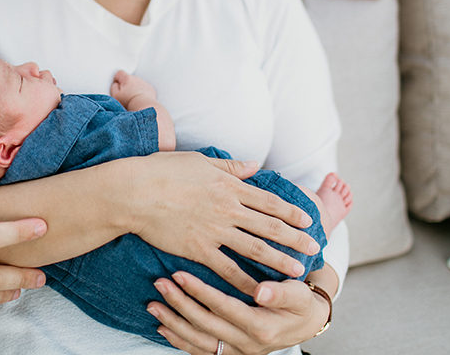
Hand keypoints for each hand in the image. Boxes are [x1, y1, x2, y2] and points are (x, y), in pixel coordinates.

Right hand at [110, 70, 155, 108]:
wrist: (144, 107)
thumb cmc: (129, 102)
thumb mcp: (115, 96)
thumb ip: (113, 87)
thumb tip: (115, 84)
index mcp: (127, 78)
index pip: (119, 73)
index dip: (117, 79)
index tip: (117, 85)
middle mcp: (136, 79)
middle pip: (129, 78)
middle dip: (126, 84)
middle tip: (124, 95)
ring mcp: (144, 83)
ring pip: (137, 83)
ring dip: (134, 88)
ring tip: (132, 99)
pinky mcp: (150, 89)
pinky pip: (144, 88)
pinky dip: (142, 92)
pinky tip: (139, 100)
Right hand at [126, 153, 319, 294]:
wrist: (135, 192)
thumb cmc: (163, 171)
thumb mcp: (200, 161)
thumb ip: (230, 166)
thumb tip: (254, 165)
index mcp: (229, 186)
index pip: (269, 201)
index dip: (291, 212)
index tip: (307, 221)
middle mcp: (227, 209)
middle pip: (269, 226)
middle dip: (295, 238)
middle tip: (314, 247)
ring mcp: (215, 231)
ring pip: (255, 249)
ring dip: (279, 260)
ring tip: (297, 270)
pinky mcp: (199, 249)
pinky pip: (228, 269)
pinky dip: (245, 281)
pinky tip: (260, 290)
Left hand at [148, 272, 329, 354]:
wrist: (306, 322)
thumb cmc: (300, 303)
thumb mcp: (298, 294)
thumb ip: (281, 292)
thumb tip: (261, 291)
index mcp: (262, 327)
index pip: (223, 308)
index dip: (200, 291)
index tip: (180, 273)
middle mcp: (248, 345)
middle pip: (205, 324)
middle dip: (179, 303)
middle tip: (160, 283)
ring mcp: (238, 352)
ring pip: (199, 341)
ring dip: (173, 323)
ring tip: (152, 305)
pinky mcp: (231, 354)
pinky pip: (201, 351)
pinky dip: (180, 340)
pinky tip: (163, 327)